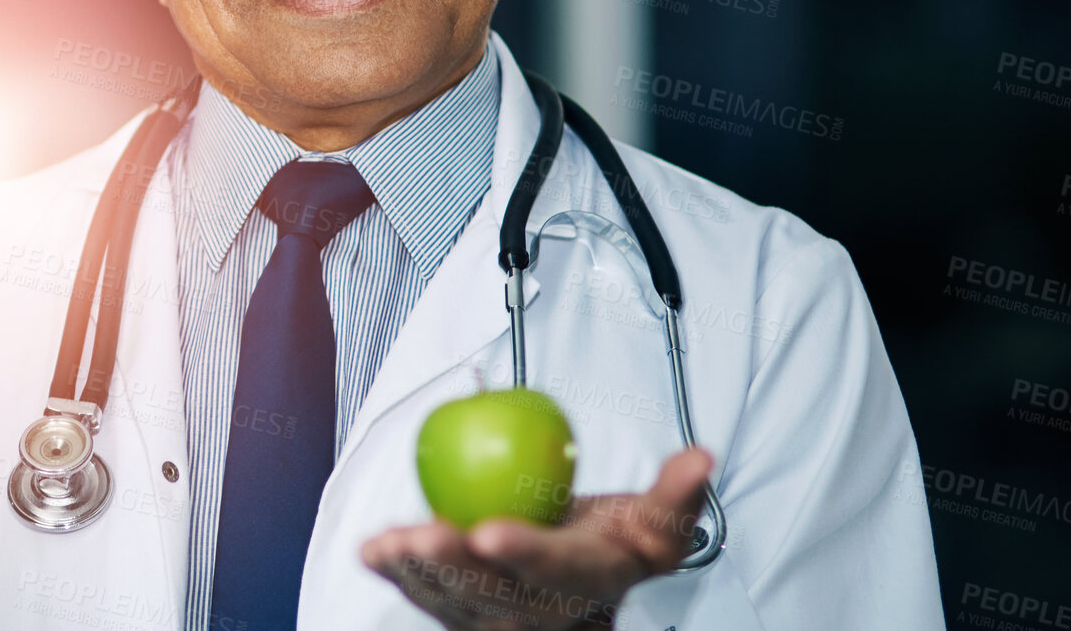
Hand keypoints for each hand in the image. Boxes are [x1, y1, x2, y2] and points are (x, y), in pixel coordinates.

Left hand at [360, 447, 712, 629]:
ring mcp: (495, 617)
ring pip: (451, 601)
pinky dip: (395, 574)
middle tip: (426, 534)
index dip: (524, 554)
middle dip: (455, 568)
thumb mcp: (656, 525)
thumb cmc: (614, 544)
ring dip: (415, 572)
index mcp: (586, 582)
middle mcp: (538, 611)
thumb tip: (700, 456)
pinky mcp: (460, 611)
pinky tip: (370, 551)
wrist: (583, 586)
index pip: (555, 570)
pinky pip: (426, 596)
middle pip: (492, 593)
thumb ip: (677, 494)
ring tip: (387, 543)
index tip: (492, 532)